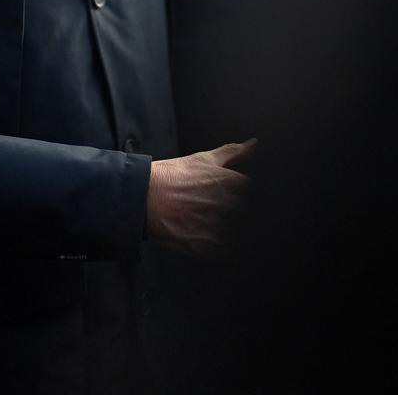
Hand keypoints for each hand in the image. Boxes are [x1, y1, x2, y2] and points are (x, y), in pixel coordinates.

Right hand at [146, 139, 256, 258]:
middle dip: (240, 216)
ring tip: (212, 226)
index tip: (240, 201)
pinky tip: (210, 241)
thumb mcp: (203, 159)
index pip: (255, 194)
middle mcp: (226, 204)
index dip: (249, 198)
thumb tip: (254, 143)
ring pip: (237, 236)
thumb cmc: (171, 175)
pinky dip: (221, 251)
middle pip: (247, 216)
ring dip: (231, 233)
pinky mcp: (203, 246)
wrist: (141, 195)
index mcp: (231, 182)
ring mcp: (215, 226)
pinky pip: (223, 254)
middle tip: (218, 213)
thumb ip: (232, 152)